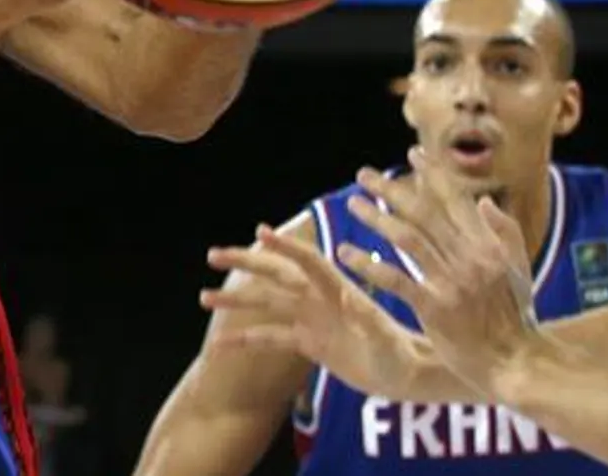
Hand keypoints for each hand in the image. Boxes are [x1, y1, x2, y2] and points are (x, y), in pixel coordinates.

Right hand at [199, 223, 433, 398]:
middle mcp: (321, 299)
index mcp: (340, 291)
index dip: (286, 247)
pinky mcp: (307, 342)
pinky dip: (245, 340)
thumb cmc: (402, 356)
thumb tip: (352, 302)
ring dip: (236, 300)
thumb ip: (369, 322)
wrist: (404, 374)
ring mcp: (311, 319)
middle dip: (246, 263)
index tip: (260, 232)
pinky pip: (270, 337)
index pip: (308, 262)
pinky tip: (218, 345)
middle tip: (213, 255)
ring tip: (203, 297)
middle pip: (277, 274)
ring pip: (266, 303)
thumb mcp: (387, 340)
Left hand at [338, 148, 540, 394]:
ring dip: (376, 219)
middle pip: (424, 213)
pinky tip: (346, 253)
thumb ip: (505, 232)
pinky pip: (396, 280)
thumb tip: (484, 201)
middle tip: (363, 174)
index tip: (412, 154)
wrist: (513, 360)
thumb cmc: (515, 315)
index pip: (455, 199)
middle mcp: (470, 257)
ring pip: (406, 239)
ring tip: (352, 204)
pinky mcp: (435, 308)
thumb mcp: (519, 269)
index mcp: (488, 244)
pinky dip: (369, 264)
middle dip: (391, 189)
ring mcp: (452, 282)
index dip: (432, 174)